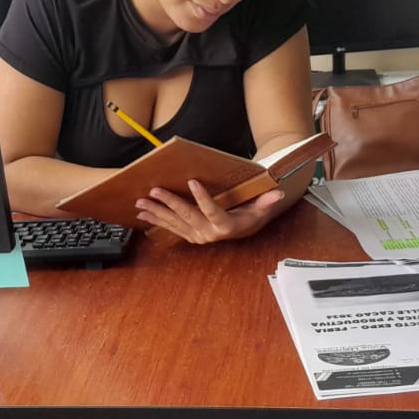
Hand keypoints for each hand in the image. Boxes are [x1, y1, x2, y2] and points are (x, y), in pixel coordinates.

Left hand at [135, 179, 285, 243]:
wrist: (244, 232)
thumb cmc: (250, 216)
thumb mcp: (259, 209)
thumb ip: (266, 201)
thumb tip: (278, 193)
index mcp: (225, 226)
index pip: (212, 210)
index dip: (202, 198)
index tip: (192, 182)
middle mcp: (209, 233)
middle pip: (187, 216)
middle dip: (169, 203)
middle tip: (154, 191)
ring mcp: (198, 236)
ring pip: (175, 223)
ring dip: (156, 212)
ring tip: (141, 203)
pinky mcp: (190, 236)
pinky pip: (171, 228)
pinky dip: (156, 219)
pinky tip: (144, 213)